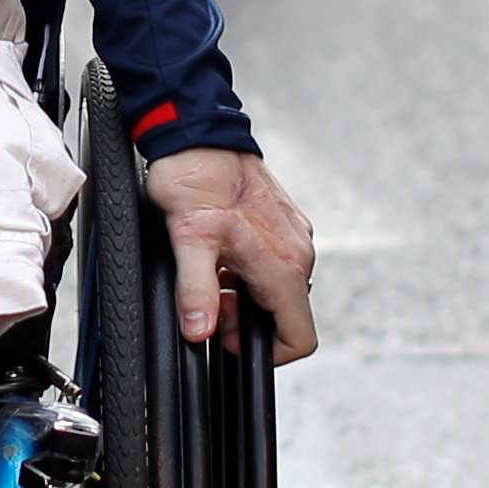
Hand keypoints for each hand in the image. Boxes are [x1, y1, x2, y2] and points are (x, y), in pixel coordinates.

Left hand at [143, 147, 316, 364]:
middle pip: (285, 316)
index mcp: (284, 264)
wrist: (199, 135)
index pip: (299, 337)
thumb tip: (201, 330)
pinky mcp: (282, 223)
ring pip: (277, 290)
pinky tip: (218, 255)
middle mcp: (298, 252)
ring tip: (210, 275)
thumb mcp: (189, 239)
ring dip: (244, 296)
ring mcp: (293, 236)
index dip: (267, 353)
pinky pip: (273, 263)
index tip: (231, 339)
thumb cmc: (197, 179)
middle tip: (210, 303)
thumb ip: (197, 290)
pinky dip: (246, 272)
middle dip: (247, 321)